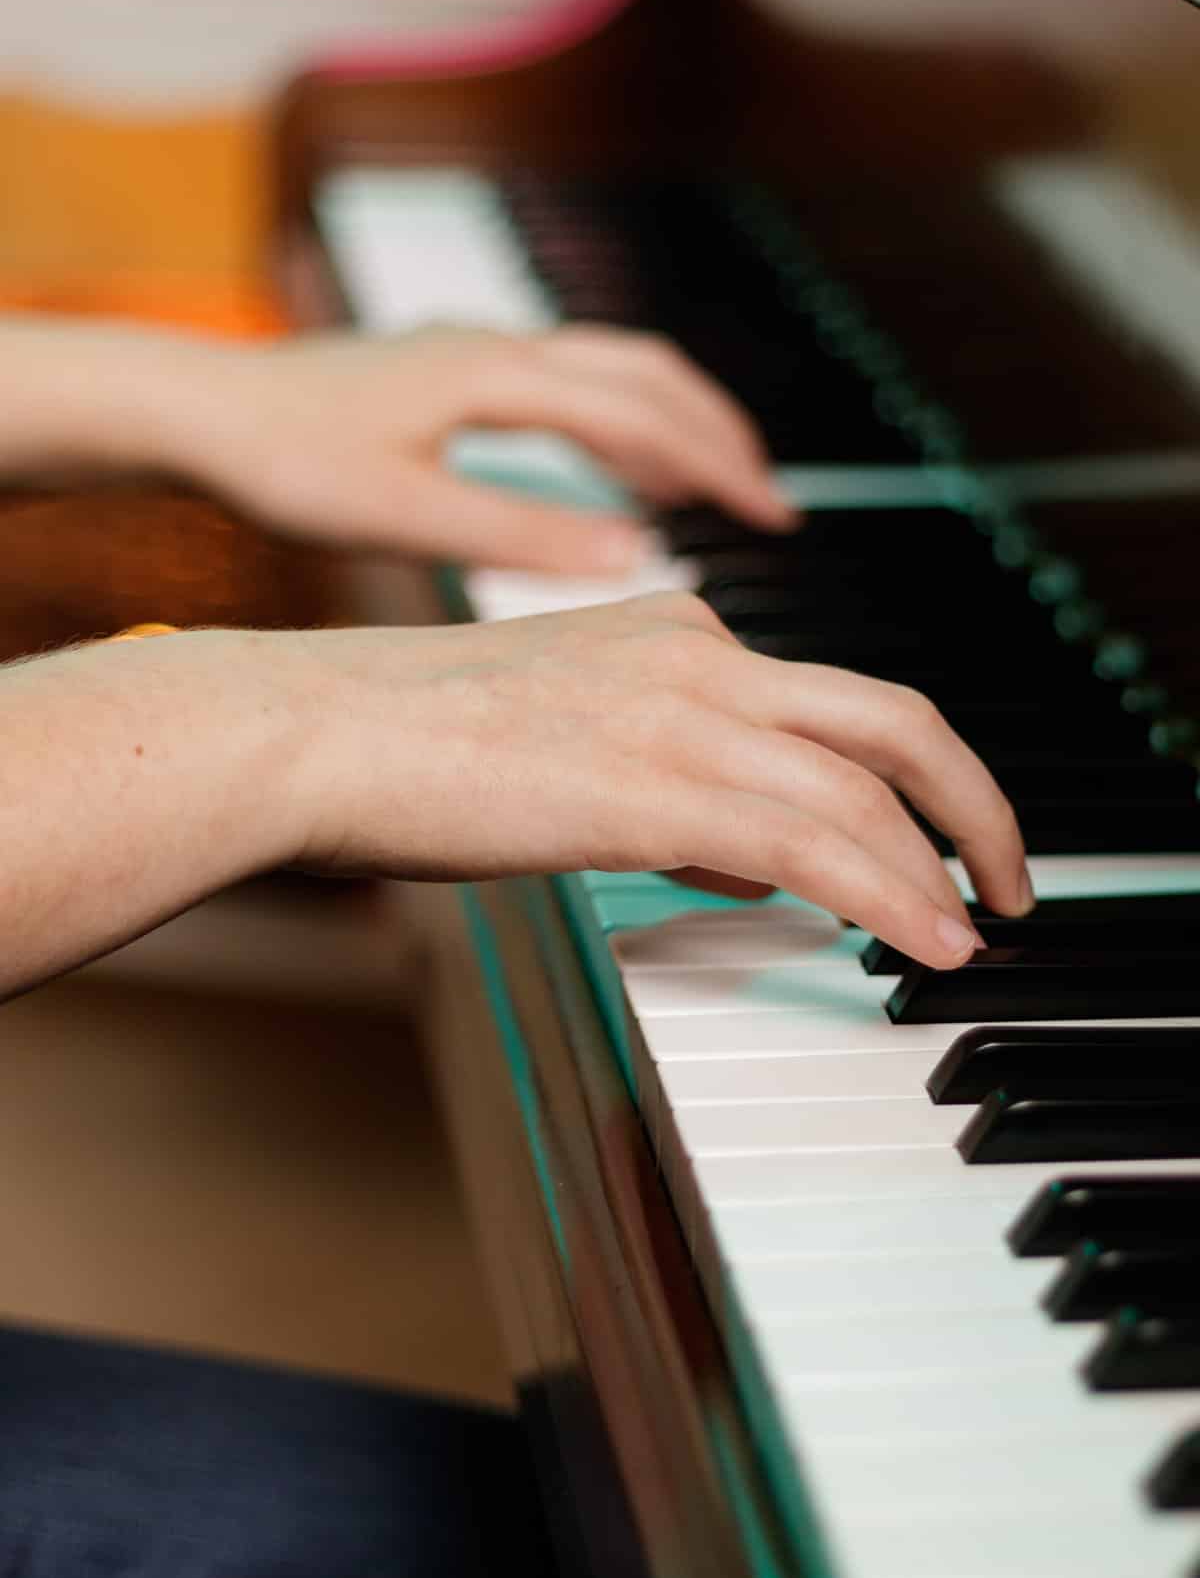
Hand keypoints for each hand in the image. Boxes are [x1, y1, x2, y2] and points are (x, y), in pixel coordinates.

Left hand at [189, 326, 793, 571]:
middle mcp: (496, 345)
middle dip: (719, 437)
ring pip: (613, 366)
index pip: (639, 417)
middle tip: (770, 504)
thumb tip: (635, 556)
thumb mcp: (403, 516)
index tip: (772, 522)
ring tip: (719, 486)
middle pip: (646, 373)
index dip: (715, 470)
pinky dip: (623, 420)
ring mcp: (476, 348)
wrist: (194, 410)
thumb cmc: (280, 462)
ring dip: (677, 421)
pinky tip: (621, 469)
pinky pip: (572, 378)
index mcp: (493, 375)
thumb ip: (519, 536)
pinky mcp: (454, 366)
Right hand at [288, 593, 1031, 967]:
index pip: (834, 701)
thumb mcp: (566, 742)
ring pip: (869, 787)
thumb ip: (670, 791)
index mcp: (679, 634)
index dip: (910, 776)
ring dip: (944, 867)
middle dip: (977, 803)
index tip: (937, 840)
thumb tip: (753, 862)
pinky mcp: (654, 786)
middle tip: (1008, 876)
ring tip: (977, 935)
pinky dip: (890, 896)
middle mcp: (700, 657)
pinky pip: (811, 842)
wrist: (318, 728)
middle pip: (896, 717)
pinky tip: (925, 942)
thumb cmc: (412, 742)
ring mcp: (681, 715)